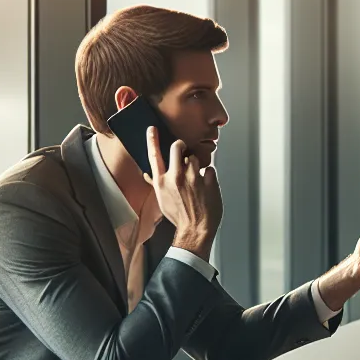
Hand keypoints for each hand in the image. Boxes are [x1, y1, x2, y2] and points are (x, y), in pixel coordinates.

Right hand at [148, 127, 221, 257]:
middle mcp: (176, 178)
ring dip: (197, 165)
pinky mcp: (209, 182)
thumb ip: (157, 184)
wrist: (195, 230)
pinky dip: (209, 176)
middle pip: (177, 147)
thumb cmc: (178, 217)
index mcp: (162, 183)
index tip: (152, 129)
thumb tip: (148, 174)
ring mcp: (193, 179)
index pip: (154, 156)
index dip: (152, 140)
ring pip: (195, 158)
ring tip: (197, 179)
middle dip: (181, 146)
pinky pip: (210, 169)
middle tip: (184, 151)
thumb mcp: (162, 200)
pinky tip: (207, 186)